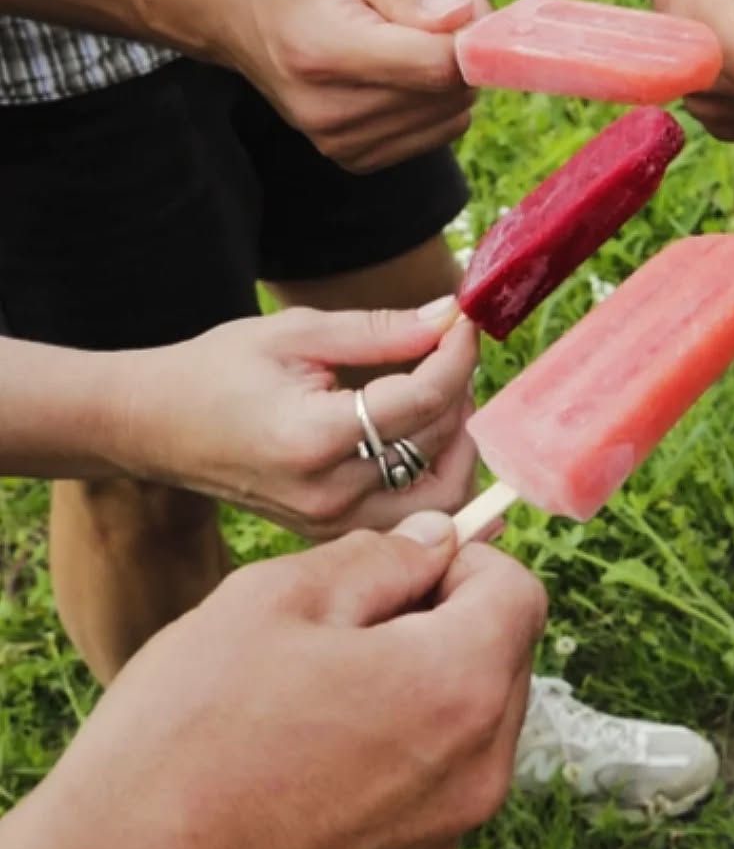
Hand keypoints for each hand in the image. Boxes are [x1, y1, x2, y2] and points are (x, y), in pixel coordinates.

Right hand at [0, 516, 545, 848]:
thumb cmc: (188, 734)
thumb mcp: (277, 599)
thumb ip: (379, 556)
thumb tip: (435, 538)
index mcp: (459, 686)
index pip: (520, 589)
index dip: (465, 559)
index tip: (398, 567)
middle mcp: (478, 766)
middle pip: (505, 652)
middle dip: (447, 618)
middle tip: (349, 623)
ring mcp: (447, 827)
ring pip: (475, 714)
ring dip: (425, 680)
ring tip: (325, 686)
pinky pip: (439, 775)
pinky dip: (404, 743)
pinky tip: (318, 746)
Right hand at [116, 300, 480, 538]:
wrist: (154, 426)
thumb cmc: (218, 370)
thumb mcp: (297, 333)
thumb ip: (380, 329)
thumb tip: (450, 316)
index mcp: (314, 437)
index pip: (423, 400)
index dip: (457, 355)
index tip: (464, 322)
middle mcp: (328, 492)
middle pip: (439, 444)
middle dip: (459, 390)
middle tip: (448, 350)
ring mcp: (331, 522)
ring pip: (442, 494)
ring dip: (457, 441)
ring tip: (437, 393)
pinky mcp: (333, 532)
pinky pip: (415, 513)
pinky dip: (437, 473)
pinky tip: (429, 432)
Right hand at [198, 0, 491, 171]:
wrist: (225, 7)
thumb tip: (462, 17)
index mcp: (322, 51)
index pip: (436, 66)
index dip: (472, 32)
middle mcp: (329, 110)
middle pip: (449, 94)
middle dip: (467, 46)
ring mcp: (338, 142)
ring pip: (450, 117)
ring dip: (454, 73)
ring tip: (420, 28)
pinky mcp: (352, 157)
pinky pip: (435, 134)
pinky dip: (437, 98)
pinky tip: (410, 62)